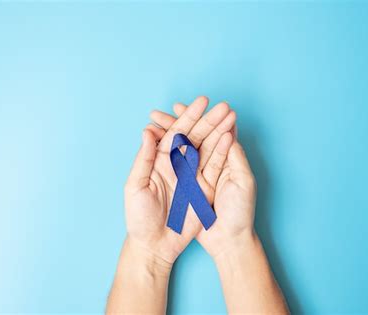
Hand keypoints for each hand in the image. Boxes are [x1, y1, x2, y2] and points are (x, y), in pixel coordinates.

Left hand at [125, 96, 235, 262]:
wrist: (155, 245)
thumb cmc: (139, 218)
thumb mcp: (135, 187)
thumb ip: (143, 159)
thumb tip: (147, 132)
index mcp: (160, 160)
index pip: (176, 133)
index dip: (189, 117)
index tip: (201, 103)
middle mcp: (178, 164)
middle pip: (196, 138)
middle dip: (209, 121)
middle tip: (223, 106)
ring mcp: (192, 175)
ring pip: (208, 148)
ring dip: (220, 132)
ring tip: (232, 116)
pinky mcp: (204, 188)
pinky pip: (215, 167)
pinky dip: (223, 152)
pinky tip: (231, 138)